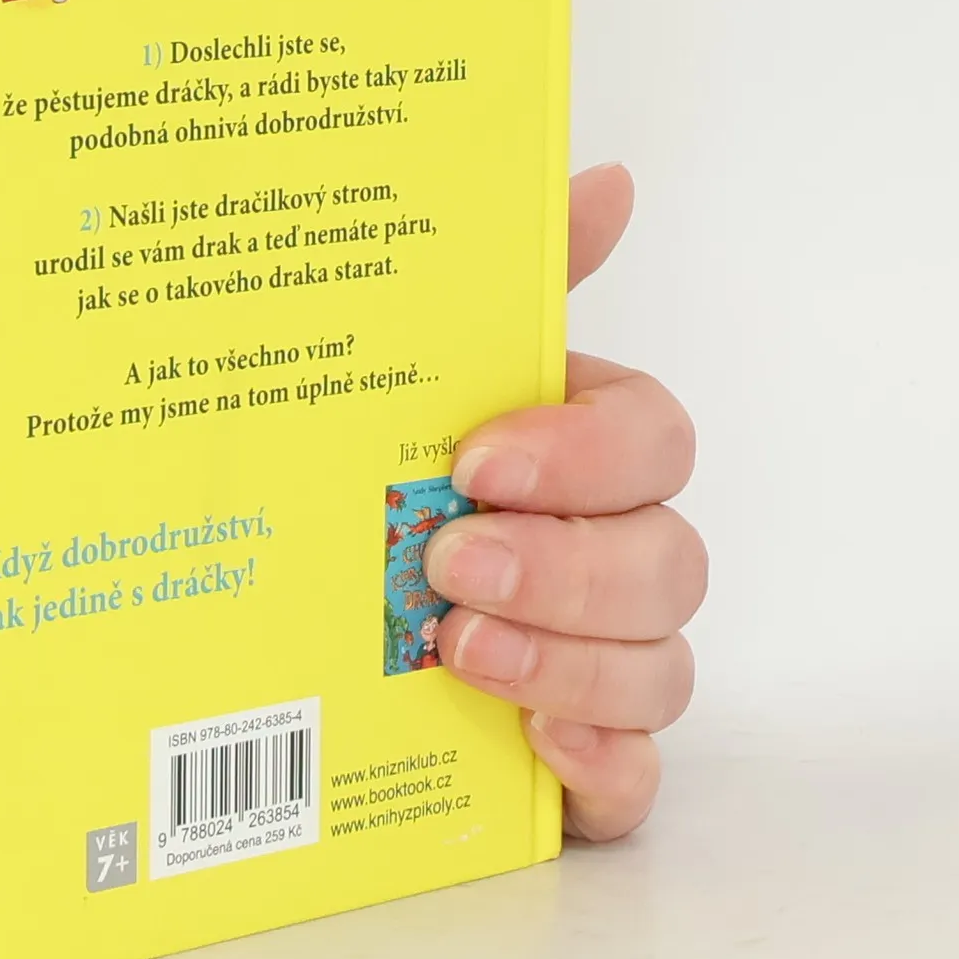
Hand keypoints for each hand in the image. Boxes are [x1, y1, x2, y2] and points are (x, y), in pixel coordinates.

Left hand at [424, 164, 703, 840]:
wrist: (288, 613)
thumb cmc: (384, 474)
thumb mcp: (423, 375)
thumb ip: (515, 282)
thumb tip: (605, 176)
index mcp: (581, 451)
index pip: (653, 438)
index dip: (587, 451)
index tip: (478, 460)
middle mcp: (611, 552)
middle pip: (669, 559)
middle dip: (567, 564)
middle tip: (449, 562)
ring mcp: (605, 662)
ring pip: (661, 667)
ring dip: (570, 659)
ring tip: (458, 651)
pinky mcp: (581, 761)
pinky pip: (639, 781)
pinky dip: (603, 768)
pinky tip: (539, 750)